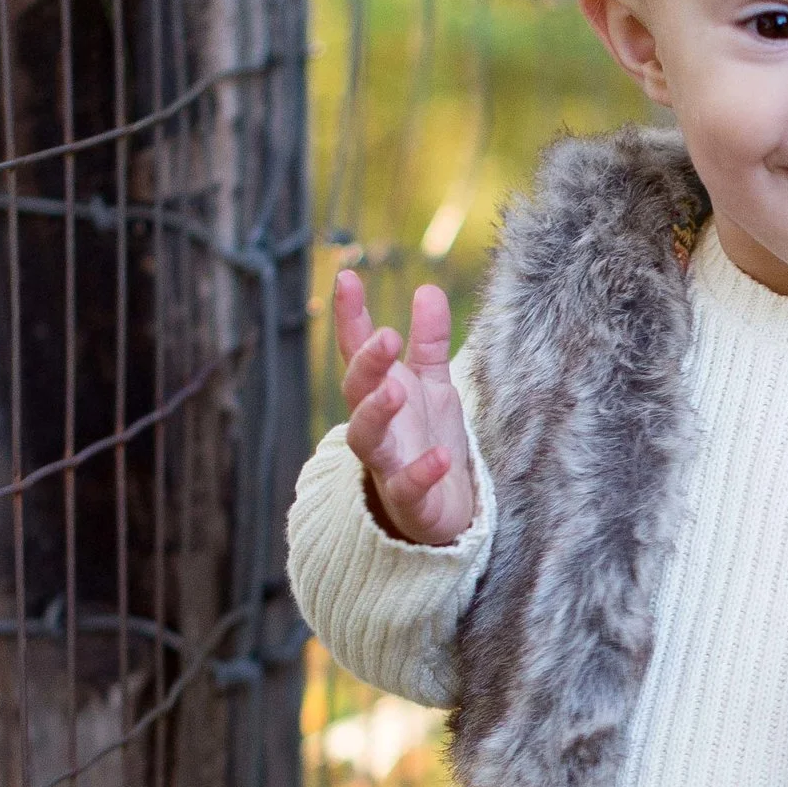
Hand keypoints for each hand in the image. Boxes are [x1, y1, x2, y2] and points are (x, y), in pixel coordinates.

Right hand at [333, 268, 479, 545]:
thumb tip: (427, 289)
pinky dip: (421, 472)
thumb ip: (428, 342)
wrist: (438, 510)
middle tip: (384, 337)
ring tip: (397, 391)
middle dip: (366, 365)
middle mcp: (376, 425)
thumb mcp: (431, 385)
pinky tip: (441, 457)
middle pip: (356, 391)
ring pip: (368, 439)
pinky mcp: (409, 501)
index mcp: (379, 392)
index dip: (349, 315)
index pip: (357, 349)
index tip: (346, 276)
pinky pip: (408, 487)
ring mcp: (387, 463)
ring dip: (376, 414)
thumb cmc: (426, 440)